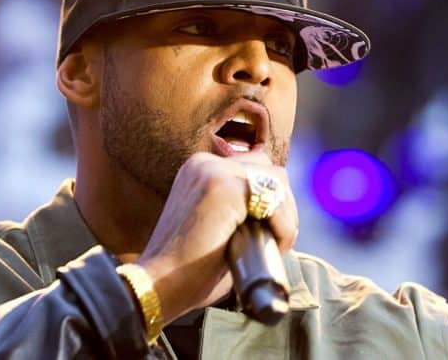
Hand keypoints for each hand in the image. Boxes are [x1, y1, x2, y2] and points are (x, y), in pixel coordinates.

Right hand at [136, 151, 298, 324]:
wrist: (160, 284)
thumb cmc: (189, 269)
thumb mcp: (217, 227)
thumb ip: (241, 211)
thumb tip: (279, 214)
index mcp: (201, 170)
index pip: (256, 168)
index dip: (273, 201)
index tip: (271, 232)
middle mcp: (205, 163)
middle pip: (270, 170)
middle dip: (284, 205)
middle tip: (278, 239)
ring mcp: (213, 170)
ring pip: (277, 180)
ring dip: (286, 215)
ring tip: (276, 244)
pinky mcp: (223, 186)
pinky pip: (274, 198)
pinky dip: (284, 224)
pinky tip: (274, 244)